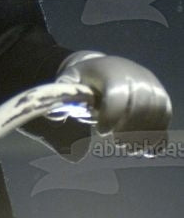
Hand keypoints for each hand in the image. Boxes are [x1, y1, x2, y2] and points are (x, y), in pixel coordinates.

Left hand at [56, 51, 171, 135]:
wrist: (108, 69)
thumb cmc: (86, 78)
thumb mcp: (71, 79)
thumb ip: (62, 93)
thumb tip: (53, 114)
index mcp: (113, 71)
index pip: (117, 94)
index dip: (111, 115)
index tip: (100, 131)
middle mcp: (138, 77)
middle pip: (141, 107)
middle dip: (128, 129)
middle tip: (116, 142)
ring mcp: (153, 89)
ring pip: (156, 116)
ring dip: (142, 136)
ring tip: (126, 146)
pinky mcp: (162, 103)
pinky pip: (164, 122)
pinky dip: (155, 138)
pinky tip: (141, 149)